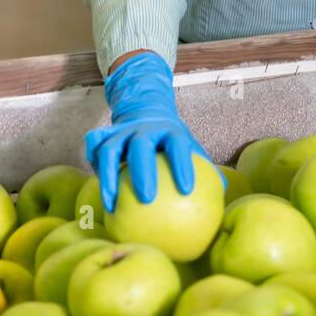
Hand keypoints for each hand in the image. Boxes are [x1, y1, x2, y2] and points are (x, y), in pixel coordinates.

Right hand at [84, 52, 224, 211]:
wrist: (146, 110)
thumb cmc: (172, 140)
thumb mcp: (190, 147)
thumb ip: (205, 168)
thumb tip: (222, 195)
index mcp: (170, 131)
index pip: (178, 146)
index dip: (183, 165)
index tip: (187, 190)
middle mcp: (143, 128)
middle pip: (140, 147)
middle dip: (143, 172)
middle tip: (147, 199)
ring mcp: (120, 130)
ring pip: (109, 149)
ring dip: (108, 177)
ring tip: (112, 204)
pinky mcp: (103, 134)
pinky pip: (93, 146)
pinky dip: (93, 165)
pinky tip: (99, 192)